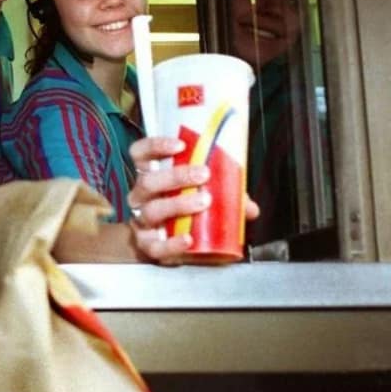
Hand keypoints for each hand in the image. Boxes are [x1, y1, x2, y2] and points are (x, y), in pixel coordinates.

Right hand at [127, 136, 259, 263]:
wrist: (160, 245)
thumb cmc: (179, 212)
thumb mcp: (198, 195)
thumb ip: (224, 196)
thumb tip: (250, 208)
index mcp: (150, 176)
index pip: (140, 154)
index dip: (155, 146)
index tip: (180, 145)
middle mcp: (140, 197)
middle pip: (148, 182)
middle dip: (176, 176)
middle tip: (203, 174)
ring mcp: (140, 221)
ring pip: (152, 210)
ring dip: (178, 203)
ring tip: (203, 202)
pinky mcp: (146, 245)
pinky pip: (154, 245)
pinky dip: (172, 242)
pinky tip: (188, 239)